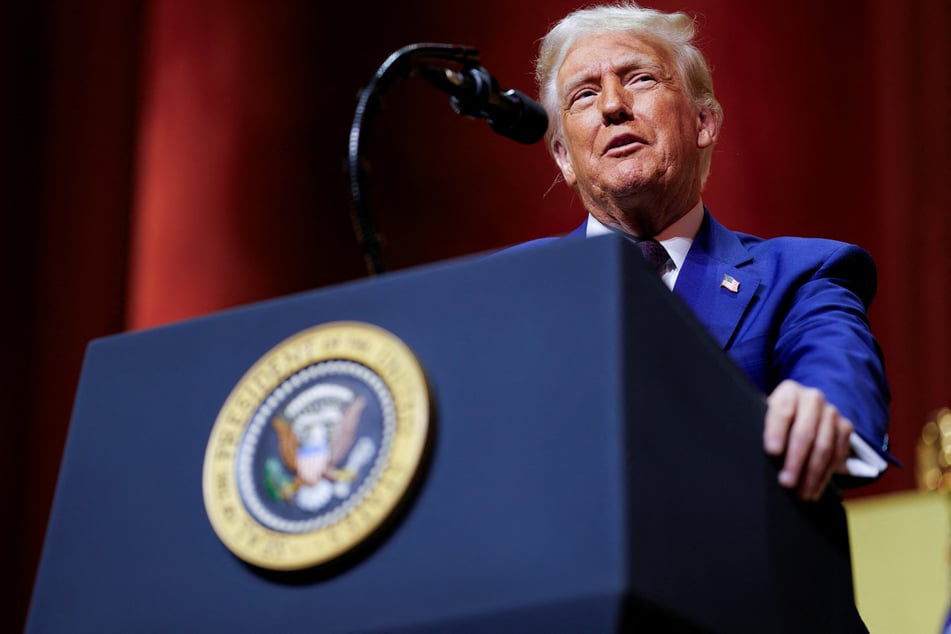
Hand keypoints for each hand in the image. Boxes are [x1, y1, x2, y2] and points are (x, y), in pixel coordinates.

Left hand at [763, 380, 852, 500]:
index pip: (782, 411)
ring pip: (824, 446)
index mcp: (788, 391)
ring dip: (812, 474)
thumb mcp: (764, 414)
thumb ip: (761, 427)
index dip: (777, 432)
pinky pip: (838, 454)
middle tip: (786, 482)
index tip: (772, 452)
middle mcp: (812, 398)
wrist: (802, 409)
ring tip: (801, 494)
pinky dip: (826, 475)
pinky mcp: (845, 427)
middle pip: (805, 432)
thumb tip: (751, 451)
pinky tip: (815, 489)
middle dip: (795, 460)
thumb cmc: (776, 417)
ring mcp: (831, 412)